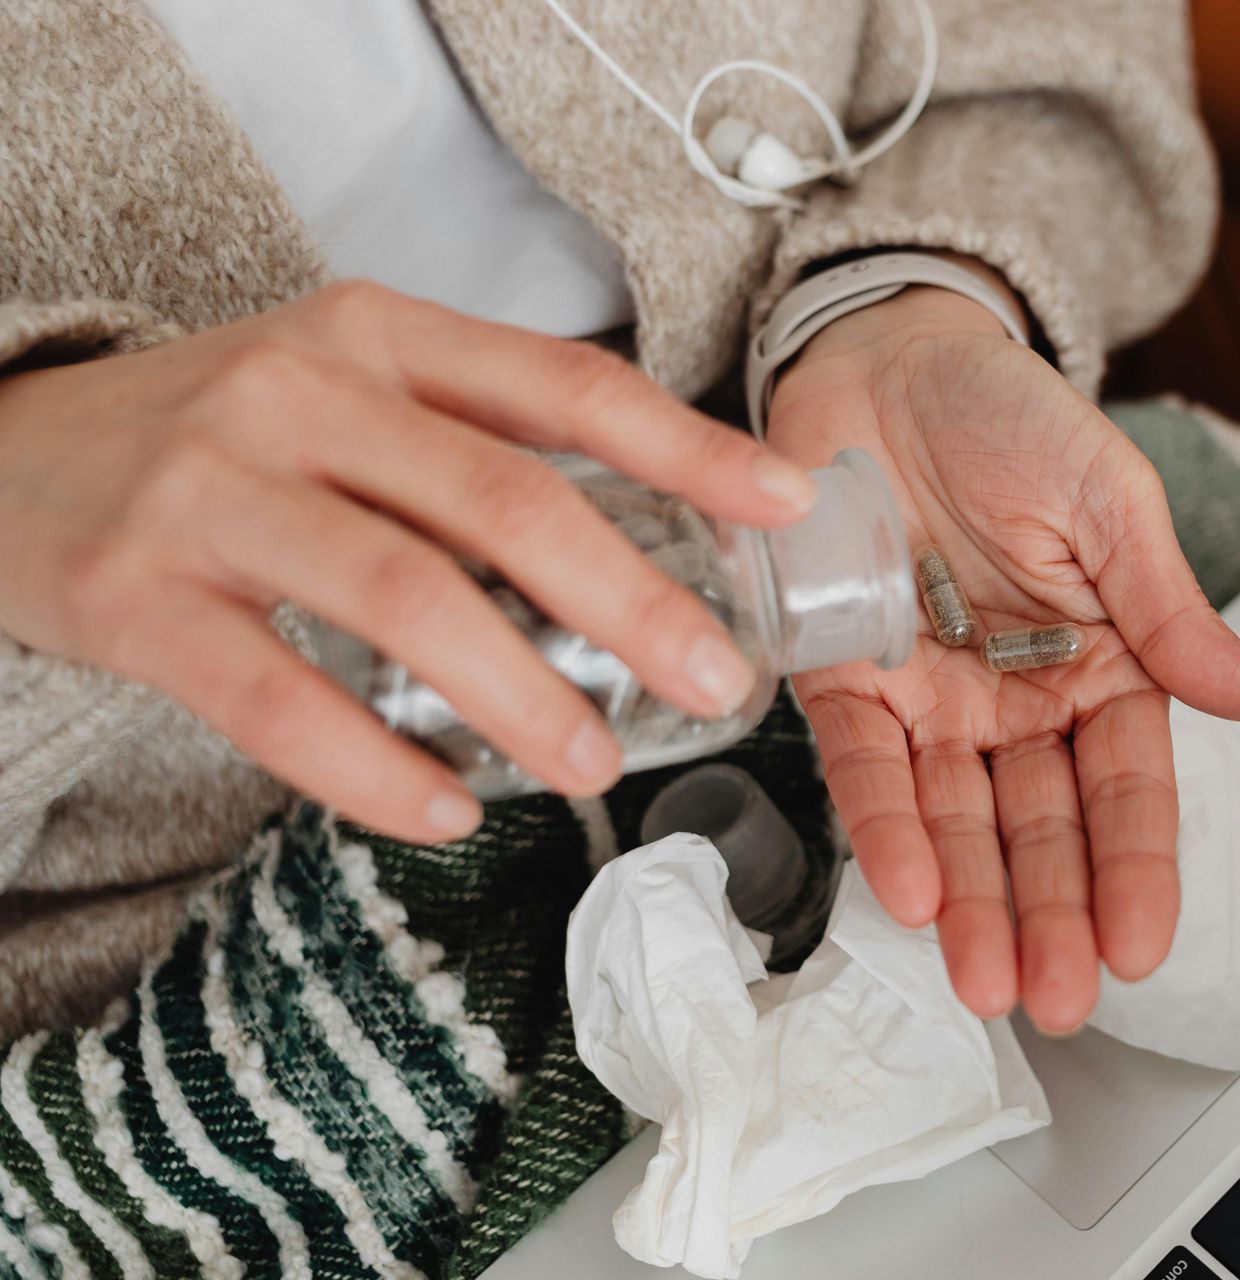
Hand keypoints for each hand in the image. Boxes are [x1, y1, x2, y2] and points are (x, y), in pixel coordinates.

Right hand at [0, 282, 817, 842]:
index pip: (565, 387)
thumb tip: (659, 532)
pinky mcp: (132, 595)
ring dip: (520, 695)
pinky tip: (446, 810)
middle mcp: (300, 394)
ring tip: (596, 762)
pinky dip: (374, 769)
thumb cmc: (225, 435)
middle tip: (715, 680)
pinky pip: (275, 699)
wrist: (7, 452)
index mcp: (380, 336)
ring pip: (404, 600)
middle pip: (505, 503)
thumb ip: (477, 439)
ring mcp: (211, 493)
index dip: (689, 448)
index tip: (785, 504)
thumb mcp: (349, 387)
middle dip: (632, 603)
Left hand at [768, 283, 1239, 1031]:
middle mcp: (1016, 699)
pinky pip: (862, 764)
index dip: (1136, 866)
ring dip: (970, 902)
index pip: (1126, 787)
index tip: (1141, 944)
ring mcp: (929, 696)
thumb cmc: (1010, 416)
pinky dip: (881, 824)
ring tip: (984, 980)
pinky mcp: (844, 675)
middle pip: (1039, 827)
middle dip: (1051, 914)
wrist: (887, 353)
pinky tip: (907, 890)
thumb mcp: (1111, 503)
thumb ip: (1167, 609)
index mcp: (1100, 662)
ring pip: (954, 819)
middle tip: (1057, 997)